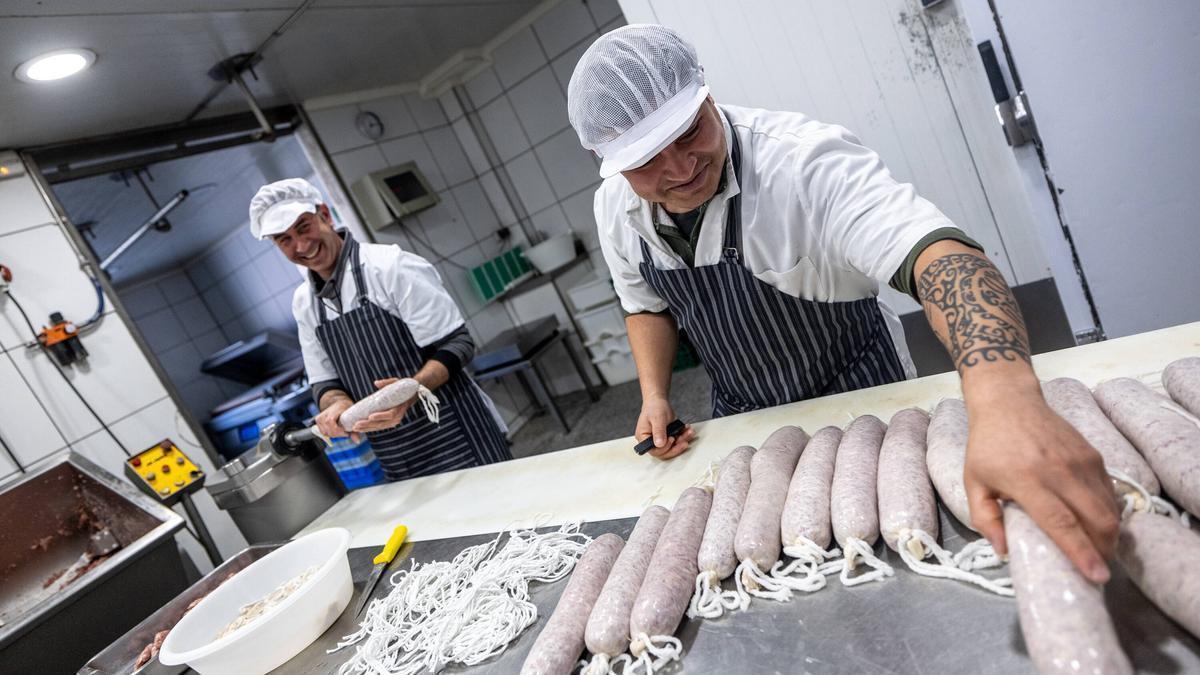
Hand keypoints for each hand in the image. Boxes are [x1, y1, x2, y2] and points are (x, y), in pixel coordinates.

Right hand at [315, 396, 355, 441]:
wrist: (339, 402)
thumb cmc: (346, 409)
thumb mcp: (352, 416)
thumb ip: (354, 430)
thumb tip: (357, 441)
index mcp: (333, 410)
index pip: (330, 422)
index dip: (338, 430)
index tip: (346, 432)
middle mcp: (324, 414)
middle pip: (328, 430)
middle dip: (338, 434)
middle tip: (345, 433)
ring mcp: (319, 418)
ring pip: (325, 433)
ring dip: (334, 434)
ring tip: (341, 431)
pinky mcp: (317, 421)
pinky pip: (323, 432)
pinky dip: (330, 433)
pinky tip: (336, 430)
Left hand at [350, 378, 414, 433]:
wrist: (409, 396)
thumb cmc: (401, 389)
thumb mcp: (396, 383)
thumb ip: (386, 382)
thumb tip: (376, 383)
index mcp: (399, 408)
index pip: (390, 414)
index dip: (380, 416)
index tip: (370, 416)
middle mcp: (397, 418)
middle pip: (382, 423)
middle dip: (368, 425)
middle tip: (356, 425)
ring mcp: (393, 422)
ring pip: (379, 427)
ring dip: (367, 428)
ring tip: (355, 428)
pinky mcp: (388, 423)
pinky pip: (378, 427)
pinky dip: (369, 428)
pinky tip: (360, 429)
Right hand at [635, 395, 694, 459]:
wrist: (659, 401)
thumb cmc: (654, 407)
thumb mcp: (657, 418)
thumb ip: (658, 431)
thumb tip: (660, 444)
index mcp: (643, 438)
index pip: (653, 450)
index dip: (664, 448)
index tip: (671, 439)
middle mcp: (651, 441)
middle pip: (664, 452)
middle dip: (676, 448)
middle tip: (684, 442)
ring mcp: (660, 440)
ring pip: (672, 447)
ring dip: (682, 441)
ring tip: (689, 432)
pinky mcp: (668, 438)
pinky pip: (677, 441)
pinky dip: (683, 436)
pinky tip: (687, 430)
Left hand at [963, 384, 1119, 583]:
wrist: (1009, 402)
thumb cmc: (987, 445)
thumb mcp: (973, 482)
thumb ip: (985, 519)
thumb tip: (1003, 552)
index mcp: (1028, 480)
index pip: (1062, 522)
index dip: (1081, 552)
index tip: (1096, 576)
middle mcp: (1060, 471)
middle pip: (1097, 519)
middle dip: (1103, 550)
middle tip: (1097, 569)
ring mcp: (1081, 462)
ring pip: (1109, 508)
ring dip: (1109, 535)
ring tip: (1099, 551)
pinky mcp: (1093, 455)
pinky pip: (1109, 492)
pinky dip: (1109, 513)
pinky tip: (1098, 524)